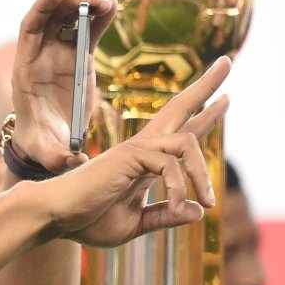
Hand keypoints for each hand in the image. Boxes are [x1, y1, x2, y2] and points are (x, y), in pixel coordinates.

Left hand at [11, 0, 116, 173]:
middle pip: (50, 18)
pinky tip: (112, 7)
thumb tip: (76, 162)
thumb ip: (58, 157)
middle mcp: (41, 56)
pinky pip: (88, 32)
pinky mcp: (79, 58)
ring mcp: (60, 54)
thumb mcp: (46, 153)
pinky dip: (99, 18)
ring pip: (70, 20)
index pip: (29, 28)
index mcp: (26, 70)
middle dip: (68, 3)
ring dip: (85, 6)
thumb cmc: (41, 145)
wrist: (47, 141)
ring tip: (105, 3)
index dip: (42, 7)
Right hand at [41, 56, 232, 246]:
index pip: (181, 132)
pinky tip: (180, 204)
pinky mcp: (128, 155)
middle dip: (206, 85)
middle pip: (179, 107)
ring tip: (211, 198)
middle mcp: (142, 147)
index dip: (204, 115)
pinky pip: (169, 163)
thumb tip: (198, 211)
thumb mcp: (136, 223)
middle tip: (228, 61)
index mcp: (145, 162)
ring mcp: (135, 148)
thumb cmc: (87, 221)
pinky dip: (179, 186)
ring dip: (203, 171)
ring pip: (186, 140)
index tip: (226, 97)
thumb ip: (165, 216)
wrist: (56, 218)